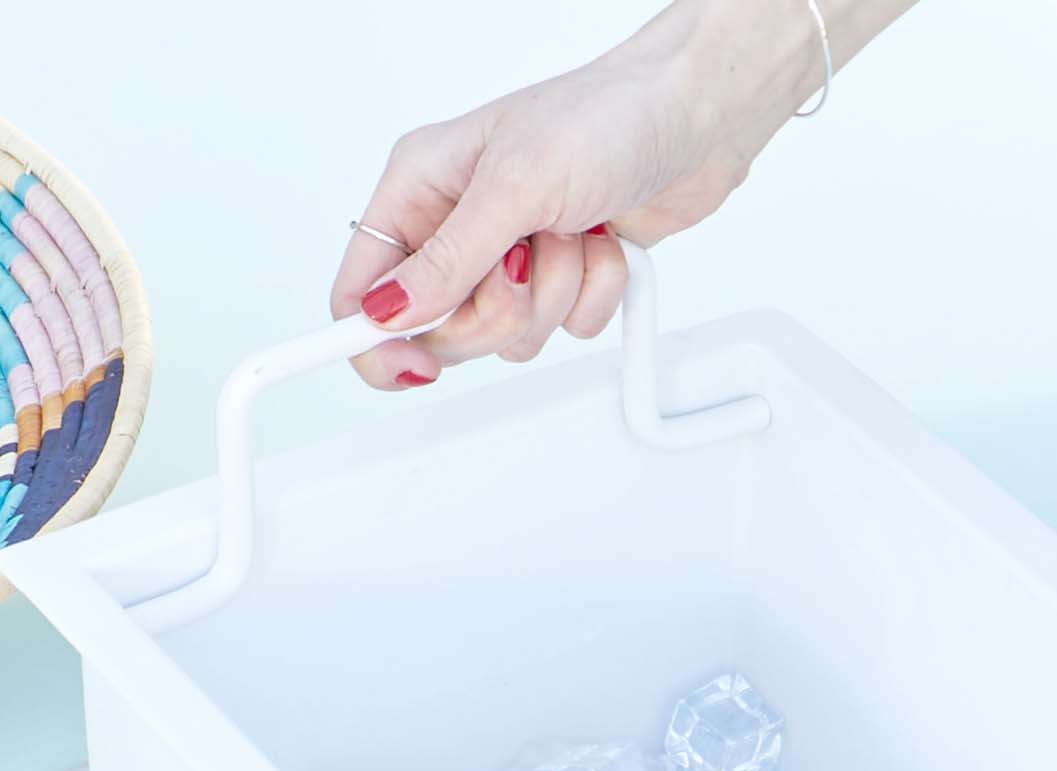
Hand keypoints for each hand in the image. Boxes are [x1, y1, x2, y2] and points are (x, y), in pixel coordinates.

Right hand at [331, 0, 914, 390]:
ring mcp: (515, 257)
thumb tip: (391, 314)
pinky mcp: (564, 278)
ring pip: (509, 337)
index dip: (376, 340)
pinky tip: (601, 240)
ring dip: (555, 294)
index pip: (363, 289)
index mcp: (421, 188)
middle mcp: (461, 226)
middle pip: (443, 329)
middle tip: (523, 260)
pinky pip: (565, 329)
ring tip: (572, 232)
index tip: (413, 366)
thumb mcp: (515, 185)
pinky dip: (593, 294)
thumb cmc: (604, 118)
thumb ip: (450, 260)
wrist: (693, 118)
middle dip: (497, 306)